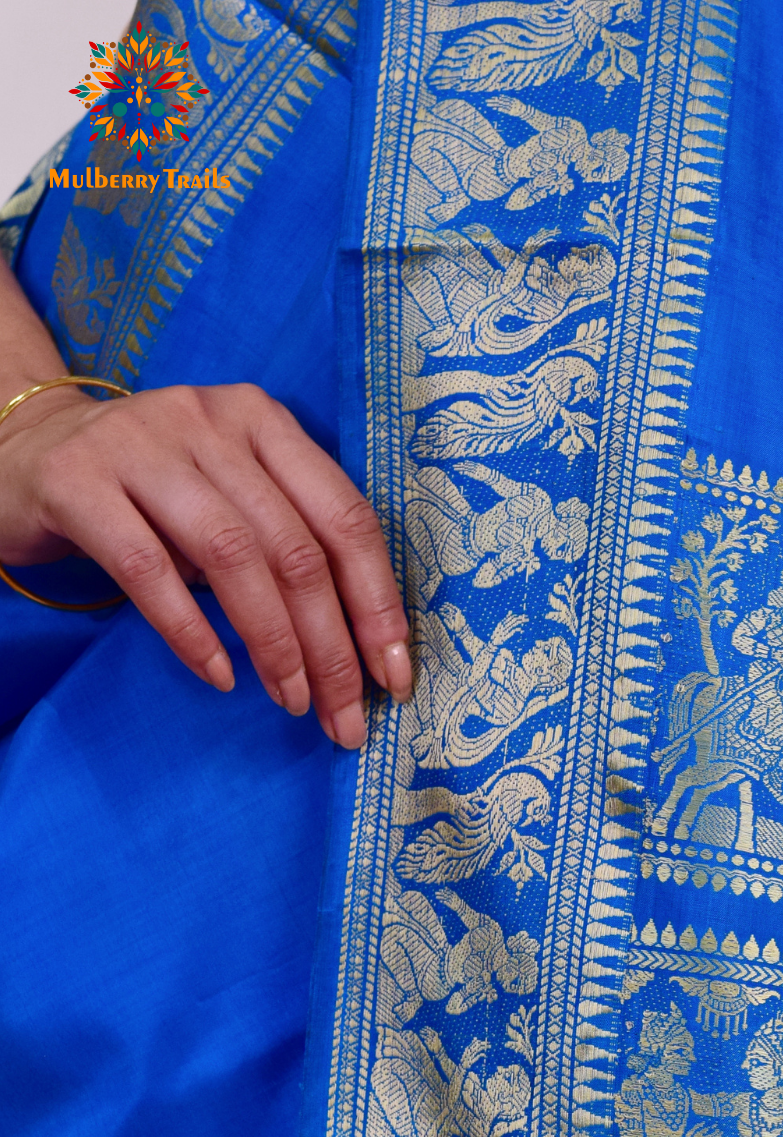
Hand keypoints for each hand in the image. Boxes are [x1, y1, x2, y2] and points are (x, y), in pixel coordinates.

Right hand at [0, 380, 409, 745]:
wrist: (24, 450)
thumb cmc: (151, 491)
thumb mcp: (229, 494)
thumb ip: (288, 540)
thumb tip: (358, 647)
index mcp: (264, 421)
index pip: (345, 518)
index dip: (377, 604)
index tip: (392, 676)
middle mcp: (209, 421)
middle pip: (296, 549)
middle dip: (331, 646)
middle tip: (343, 715)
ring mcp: (141, 446)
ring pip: (234, 558)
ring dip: (274, 644)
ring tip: (291, 700)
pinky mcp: (79, 483)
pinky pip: (149, 569)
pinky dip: (191, 631)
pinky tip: (218, 675)